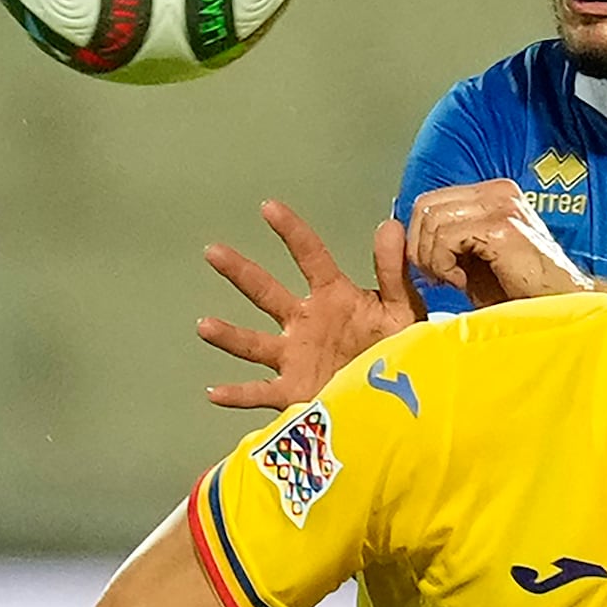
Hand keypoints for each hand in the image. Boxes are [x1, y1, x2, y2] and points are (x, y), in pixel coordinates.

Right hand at [196, 200, 423, 410]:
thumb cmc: (398, 348)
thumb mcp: (400, 308)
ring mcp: (296, 357)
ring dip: (230, 336)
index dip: (291, 231)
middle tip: (214, 251)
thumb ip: (392, 270)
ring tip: (204, 326)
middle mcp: (306, 323)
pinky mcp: (294, 393)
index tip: (268, 207)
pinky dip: (238, 395)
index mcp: (333, 297)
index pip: (309, 257)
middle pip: (267, 292)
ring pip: (255, 343)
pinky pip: (260, 392)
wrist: (401, 398)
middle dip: (241, 272)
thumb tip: (390, 225)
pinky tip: (213, 393)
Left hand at [407, 179, 590, 304]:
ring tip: (454, 279)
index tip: (433, 268)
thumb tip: (408, 235)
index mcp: (493, 193)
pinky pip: (445, 238)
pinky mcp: (501, 227)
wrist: (560, 306)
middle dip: (421, 247)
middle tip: (438, 275)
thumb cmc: (522, 290)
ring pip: (431, 221)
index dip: (420, 236)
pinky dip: (443, 265)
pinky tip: (463, 282)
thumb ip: (450, 237)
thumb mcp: (477, 255)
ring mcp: (501, 206)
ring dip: (432, 258)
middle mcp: (498, 191)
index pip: (431, 201)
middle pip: (426, 207)